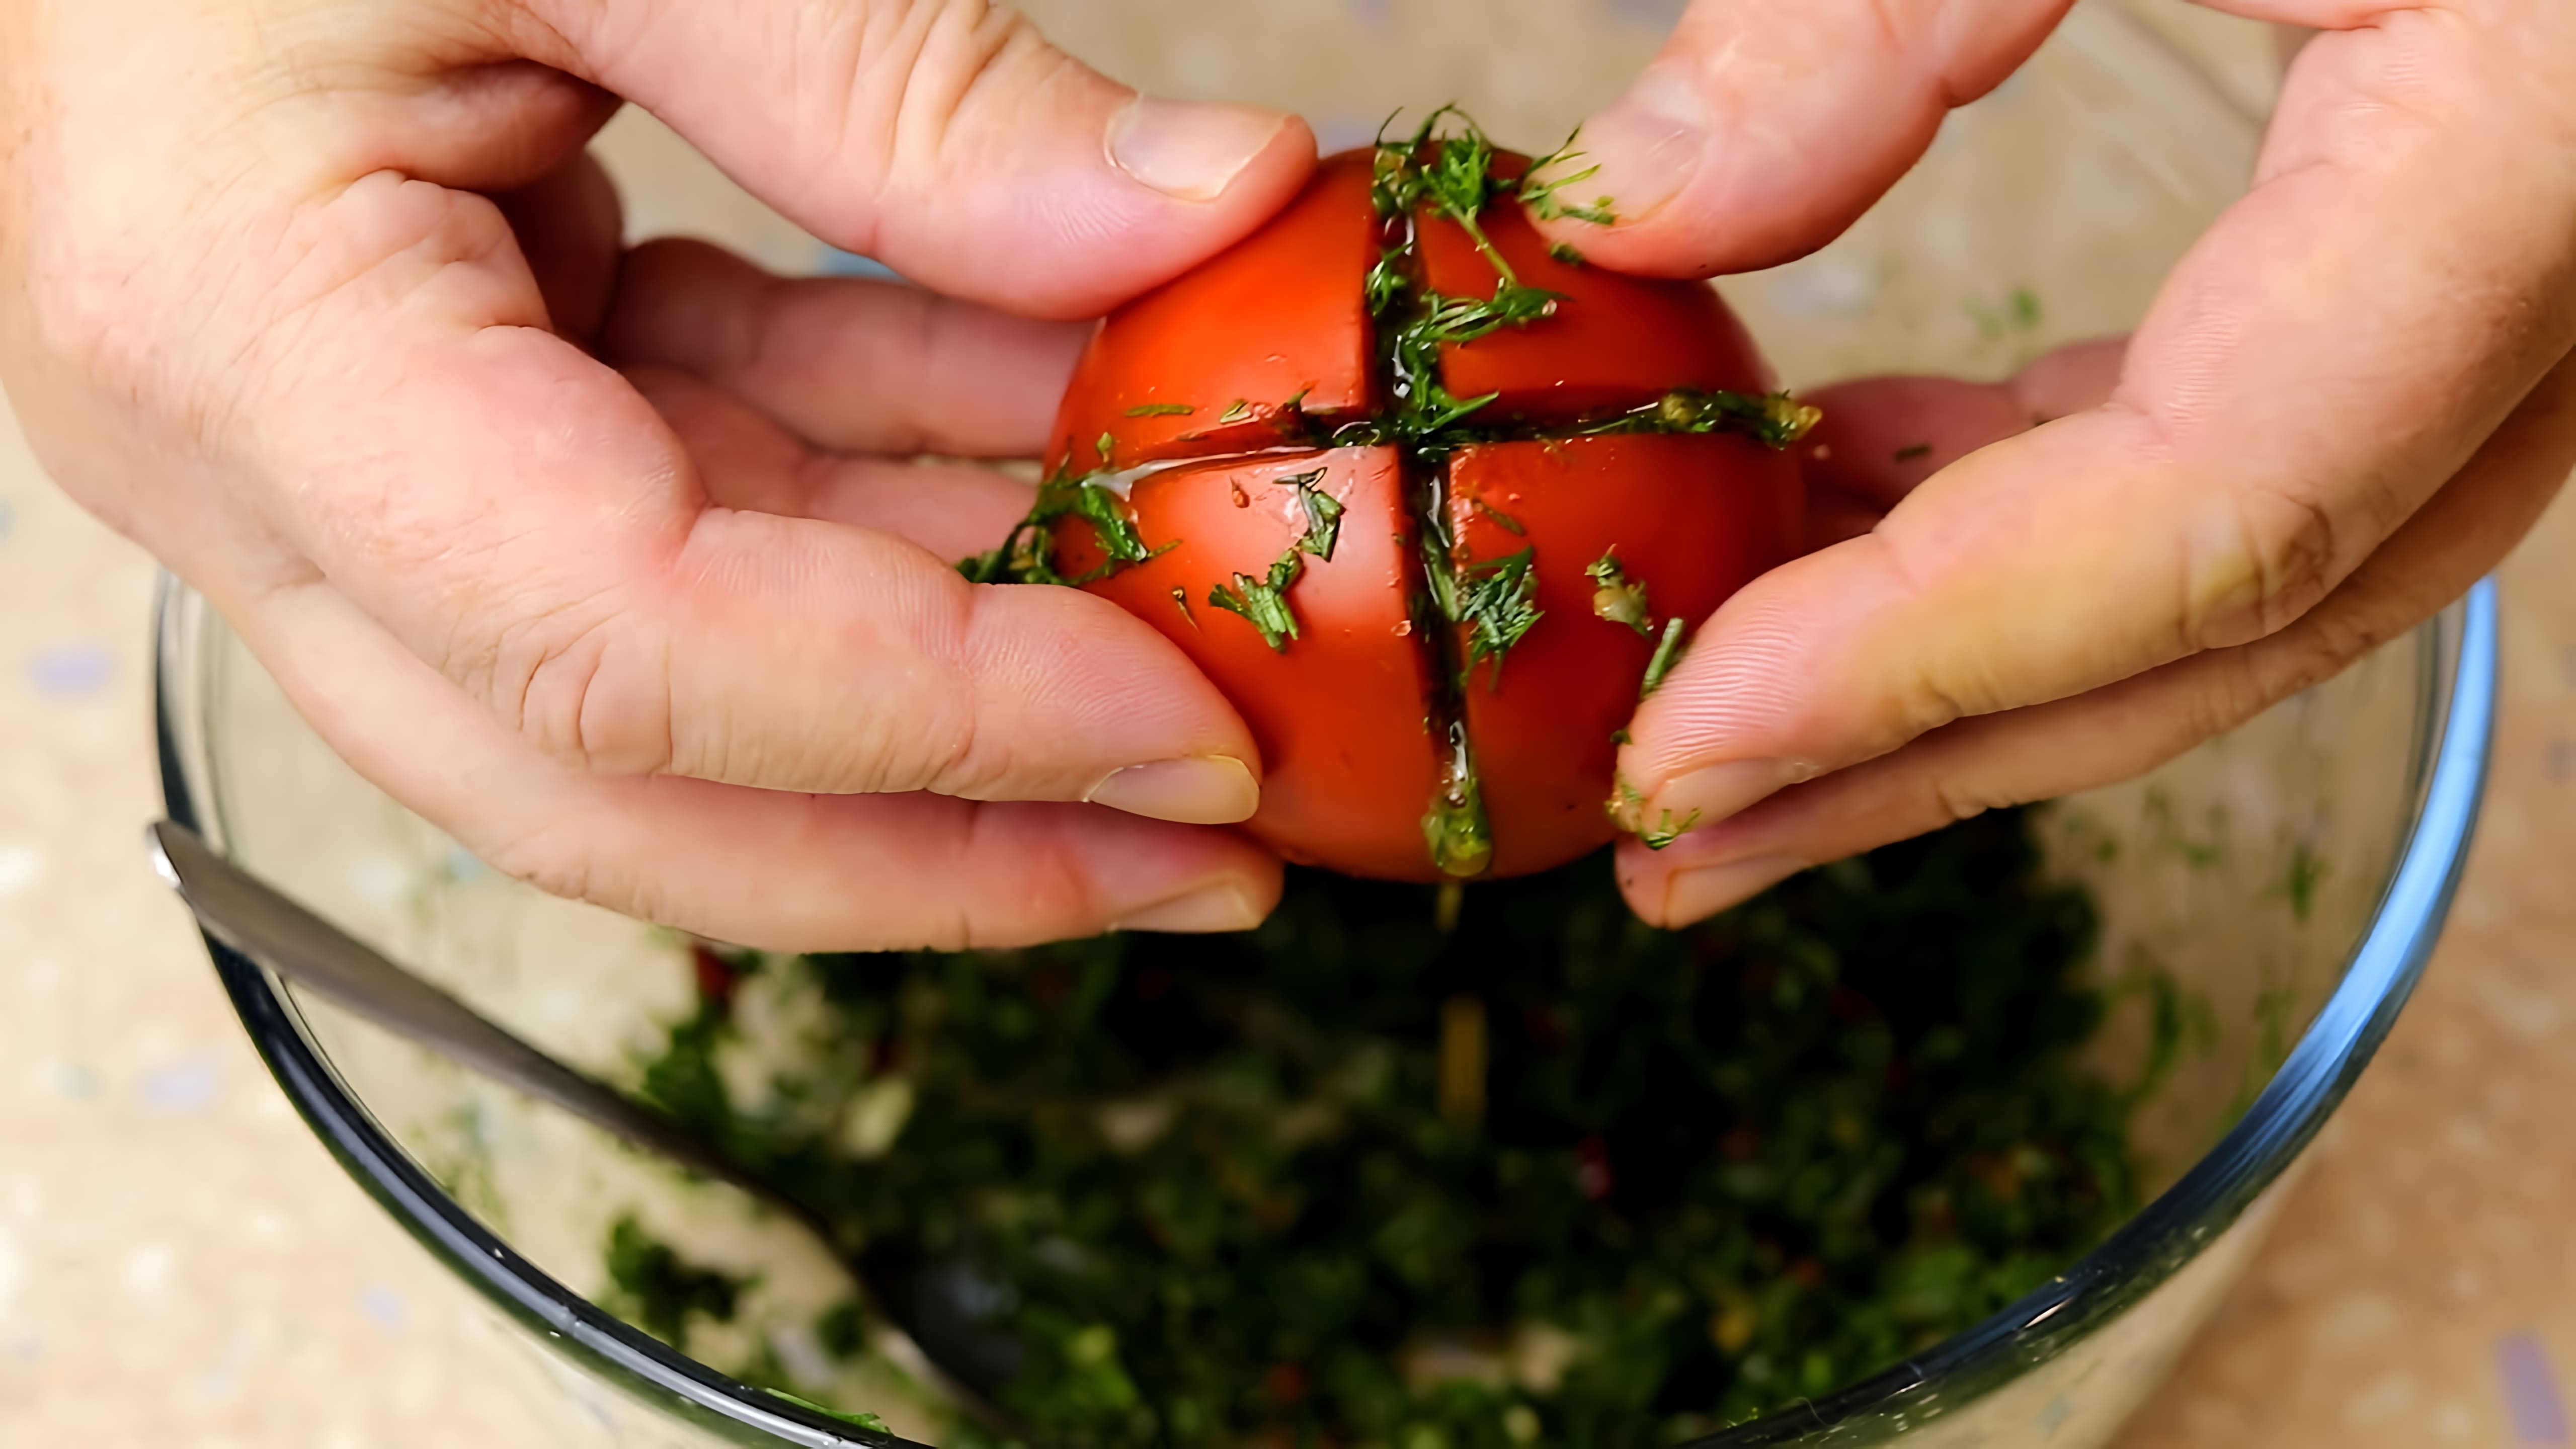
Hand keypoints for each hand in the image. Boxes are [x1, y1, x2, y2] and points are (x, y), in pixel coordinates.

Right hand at [0, 0, 1319, 950]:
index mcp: (243, 343)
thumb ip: (894, 79)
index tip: (1189, 743)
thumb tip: (1209, 204)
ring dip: (952, 664)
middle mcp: (256, 464)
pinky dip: (890, 489)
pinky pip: (691, 506)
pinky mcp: (429, 402)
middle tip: (1214, 853)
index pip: (624, 651)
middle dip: (948, 838)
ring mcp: (336, 451)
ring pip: (681, 675)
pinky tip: (1073, 458)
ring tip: (1199, 656)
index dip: (933, 724)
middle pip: (629, 777)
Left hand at [1541, 0, 2575, 925]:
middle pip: (2232, 614)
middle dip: (1930, 751)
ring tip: (1729, 730)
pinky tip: (1856, 509)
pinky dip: (2041, 512)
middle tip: (1673, 841)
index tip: (1676, 750)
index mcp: (2538, 160)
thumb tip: (1619, 206)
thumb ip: (1876, 9)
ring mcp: (2551, 289)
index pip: (2210, 505)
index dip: (1921, 657)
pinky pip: (2261, 449)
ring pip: (2256, 572)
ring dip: (1975, 665)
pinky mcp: (2473, 259)